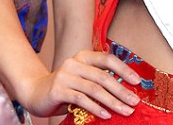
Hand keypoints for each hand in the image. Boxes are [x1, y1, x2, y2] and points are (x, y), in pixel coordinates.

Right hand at [20, 50, 141, 118]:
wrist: (35, 93)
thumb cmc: (64, 89)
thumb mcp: (82, 80)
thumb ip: (98, 81)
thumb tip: (125, 92)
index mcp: (83, 57)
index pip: (107, 59)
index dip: (124, 69)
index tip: (138, 81)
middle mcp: (74, 63)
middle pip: (103, 76)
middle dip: (122, 91)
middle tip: (135, 102)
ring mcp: (65, 75)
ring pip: (94, 89)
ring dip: (112, 102)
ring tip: (125, 111)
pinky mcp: (58, 90)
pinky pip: (81, 99)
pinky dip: (95, 108)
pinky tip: (106, 115)